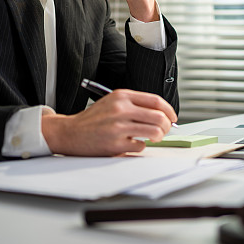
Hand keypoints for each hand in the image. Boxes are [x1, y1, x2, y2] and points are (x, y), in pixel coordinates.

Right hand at [41, 89, 176, 155]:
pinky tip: (132, 143)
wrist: (70, 132)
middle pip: (159, 117)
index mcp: (122, 96)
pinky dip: (140, 146)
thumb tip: (162, 113)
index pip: (156, 100)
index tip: (172, 117)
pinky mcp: (115, 144)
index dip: (169, 110)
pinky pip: (140, 146)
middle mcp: (120, 109)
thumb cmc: (93, 119)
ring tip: (153, 138)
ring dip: (158, 136)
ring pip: (154, 132)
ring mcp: (118, 127)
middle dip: (167, 126)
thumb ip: (135, 104)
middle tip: (164, 130)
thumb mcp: (113, 102)